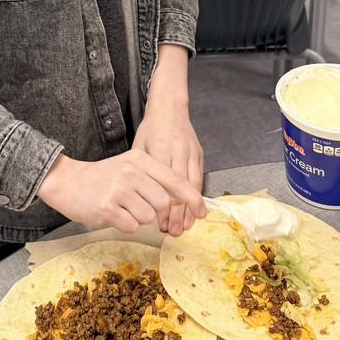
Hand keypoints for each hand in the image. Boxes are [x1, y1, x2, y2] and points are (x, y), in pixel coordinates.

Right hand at [36, 150, 205, 233]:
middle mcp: (131, 172)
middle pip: (164, 203)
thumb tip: (182, 200)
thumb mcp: (130, 167)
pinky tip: (113, 214)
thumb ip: (155, 179)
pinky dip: (125, 225)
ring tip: (123, 207)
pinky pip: (131, 226)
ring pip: (148, 217)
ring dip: (139, 218)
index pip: (176, 180)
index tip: (203, 212)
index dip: (192, 198)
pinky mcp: (106, 208)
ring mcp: (118, 189)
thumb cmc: (104, 177)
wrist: (67, 181)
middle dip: (157, 211)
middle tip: (139, 207)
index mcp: (140, 159)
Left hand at [131, 106, 203, 236]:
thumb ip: (142, 170)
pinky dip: (196, 195)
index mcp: (161, 149)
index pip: (163, 184)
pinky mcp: (199, 153)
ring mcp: (191, 152)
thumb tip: (139, 198)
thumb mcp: (140, 146)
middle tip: (173, 231)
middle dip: (178, 212)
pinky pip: (199, 177)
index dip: (163, 206)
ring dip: (190, 207)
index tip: (160, 223)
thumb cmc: (151, 128)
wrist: (170, 108)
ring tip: (186, 225)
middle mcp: (178, 152)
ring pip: (192, 184)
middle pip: (179, 188)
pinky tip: (194, 209)